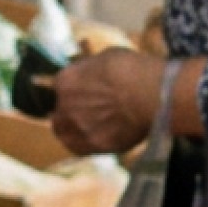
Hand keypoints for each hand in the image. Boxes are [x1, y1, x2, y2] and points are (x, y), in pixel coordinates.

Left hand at [50, 48, 168, 157]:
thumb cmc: (132, 70)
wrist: (148, 93)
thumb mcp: (106, 57)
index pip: (62, 87)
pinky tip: (94, 141)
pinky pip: (80, 149)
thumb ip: (93, 69)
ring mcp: (78, 127)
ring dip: (72, 131)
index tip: (86, 93)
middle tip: (87, 113)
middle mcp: (65, 105)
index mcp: (66, 79)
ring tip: (89, 129)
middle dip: (69, 112)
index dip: (75, 91)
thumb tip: (94, 74)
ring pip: (64, 133)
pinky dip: (85, 146)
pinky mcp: (94, 145)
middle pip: (60, 112)